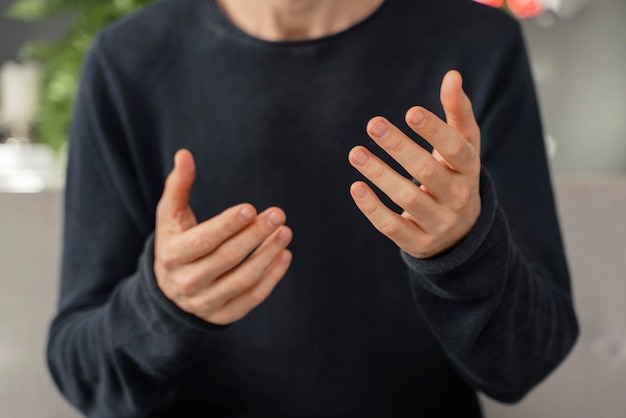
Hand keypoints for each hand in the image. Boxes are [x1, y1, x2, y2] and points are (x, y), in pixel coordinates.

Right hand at [154, 149, 292, 324]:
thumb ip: (178, 186)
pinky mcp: (225, 315)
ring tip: (285, 232)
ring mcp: (206, 302)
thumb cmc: (176, 242)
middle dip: (254, 236)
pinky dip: (272, 278)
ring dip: (267, 256)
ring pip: (242, 280)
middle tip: (277, 215)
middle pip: (226, 259)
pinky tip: (285, 255)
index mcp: (172, 256)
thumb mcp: (170, 217)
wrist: (169, 292)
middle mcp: (187, 283)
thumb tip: (184, 154)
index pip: (203, 241)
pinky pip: (252, 297)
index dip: (227, 225)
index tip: (250, 208)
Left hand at [348, 70, 480, 258]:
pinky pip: (392, 226)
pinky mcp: (417, 242)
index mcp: (470, 169)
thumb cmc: (456, 175)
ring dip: (379, 174)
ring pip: (407, 198)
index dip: (435, 131)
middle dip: (399, 147)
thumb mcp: (464, 147)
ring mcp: (438, 222)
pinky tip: (356, 186)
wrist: (462, 233)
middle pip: (428, 171)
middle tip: (373, 124)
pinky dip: (372, 207)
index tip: (410, 112)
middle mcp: (458, 197)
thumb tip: (452, 75)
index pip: (455, 149)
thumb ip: (457, 112)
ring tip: (355, 152)